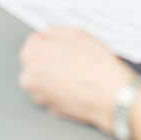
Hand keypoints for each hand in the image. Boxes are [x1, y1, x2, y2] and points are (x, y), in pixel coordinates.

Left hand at [19, 27, 134, 133]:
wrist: (110, 95)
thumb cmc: (96, 67)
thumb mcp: (79, 34)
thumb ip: (57, 31)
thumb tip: (50, 33)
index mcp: (33, 55)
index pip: (34, 40)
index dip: (51, 39)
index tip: (61, 42)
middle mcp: (30, 77)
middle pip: (36, 61)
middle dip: (51, 57)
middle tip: (72, 56)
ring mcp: (39, 95)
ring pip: (45, 79)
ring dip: (56, 74)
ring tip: (78, 71)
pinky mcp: (50, 108)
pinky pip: (53, 93)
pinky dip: (62, 88)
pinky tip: (78, 83)